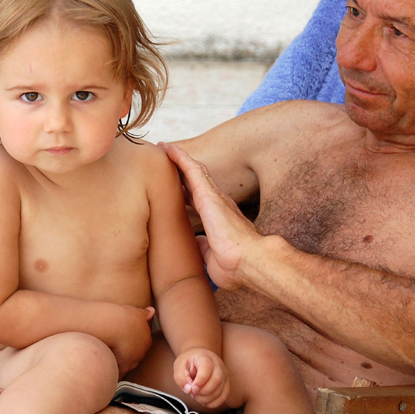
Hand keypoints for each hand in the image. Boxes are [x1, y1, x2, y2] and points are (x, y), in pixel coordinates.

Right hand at [106, 305, 155, 375]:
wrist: (114, 326)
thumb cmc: (123, 316)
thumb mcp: (136, 311)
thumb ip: (144, 313)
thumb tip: (152, 310)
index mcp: (146, 338)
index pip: (144, 343)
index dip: (135, 342)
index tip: (128, 340)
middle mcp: (142, 350)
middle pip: (138, 356)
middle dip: (131, 355)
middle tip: (120, 351)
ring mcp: (133, 360)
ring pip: (129, 366)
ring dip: (123, 365)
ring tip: (114, 362)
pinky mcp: (123, 366)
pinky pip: (120, 373)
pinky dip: (116, 373)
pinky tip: (110, 372)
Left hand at [160, 142, 258, 290]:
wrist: (250, 262)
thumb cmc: (236, 265)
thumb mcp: (212, 256)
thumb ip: (203, 248)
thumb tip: (196, 245)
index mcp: (217, 218)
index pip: (198, 199)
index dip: (186, 190)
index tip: (174, 185)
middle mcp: (217, 203)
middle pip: (196, 181)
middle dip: (181, 170)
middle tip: (167, 158)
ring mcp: (214, 196)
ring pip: (193, 170)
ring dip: (178, 158)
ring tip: (165, 147)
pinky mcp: (208, 194)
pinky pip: (191, 169)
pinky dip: (179, 157)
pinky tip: (168, 148)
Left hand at [173, 348, 229, 409]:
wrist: (197, 357)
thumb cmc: (188, 362)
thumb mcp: (179, 366)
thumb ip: (181, 378)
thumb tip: (188, 389)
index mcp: (205, 357)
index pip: (207, 368)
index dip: (200, 381)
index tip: (192, 389)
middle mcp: (217, 364)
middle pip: (217, 380)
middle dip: (204, 391)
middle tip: (193, 393)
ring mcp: (224, 374)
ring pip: (220, 390)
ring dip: (207, 398)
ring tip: (196, 396)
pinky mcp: (225, 383)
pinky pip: (224, 396)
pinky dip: (214, 403)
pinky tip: (205, 402)